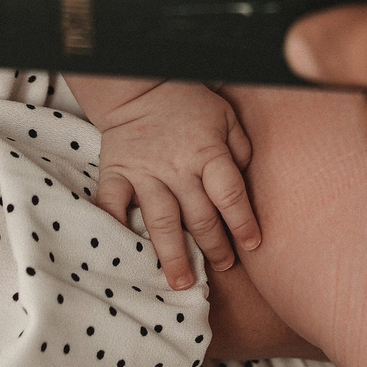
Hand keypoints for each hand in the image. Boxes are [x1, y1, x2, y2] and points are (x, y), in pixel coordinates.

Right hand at [84, 79, 261, 289]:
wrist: (140, 84)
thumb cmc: (188, 103)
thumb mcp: (225, 115)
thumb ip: (240, 148)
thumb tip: (250, 180)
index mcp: (207, 153)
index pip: (230, 195)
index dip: (243, 223)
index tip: (252, 245)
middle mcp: (177, 168)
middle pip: (199, 216)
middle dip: (214, 246)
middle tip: (224, 265)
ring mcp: (144, 173)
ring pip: (161, 222)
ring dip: (173, 255)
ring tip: (182, 282)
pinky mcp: (117, 173)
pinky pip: (113, 205)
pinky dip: (116, 229)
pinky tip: (125, 253)